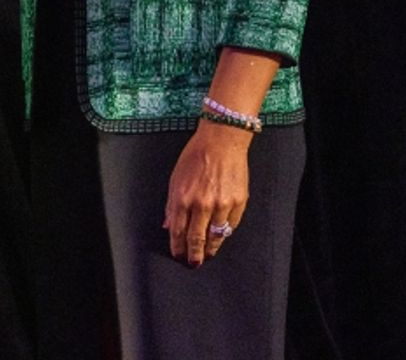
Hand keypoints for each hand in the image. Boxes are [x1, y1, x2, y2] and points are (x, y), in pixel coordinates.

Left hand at [163, 120, 250, 266]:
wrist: (221, 142)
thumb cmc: (196, 156)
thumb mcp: (176, 178)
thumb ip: (172, 204)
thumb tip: (168, 225)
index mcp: (183, 198)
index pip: (178, 231)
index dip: (178, 246)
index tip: (178, 255)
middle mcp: (202, 205)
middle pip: (196, 239)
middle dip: (194, 255)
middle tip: (194, 263)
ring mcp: (222, 205)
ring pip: (215, 236)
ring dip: (211, 248)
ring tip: (208, 254)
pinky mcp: (238, 203)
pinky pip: (231, 226)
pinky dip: (225, 233)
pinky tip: (221, 236)